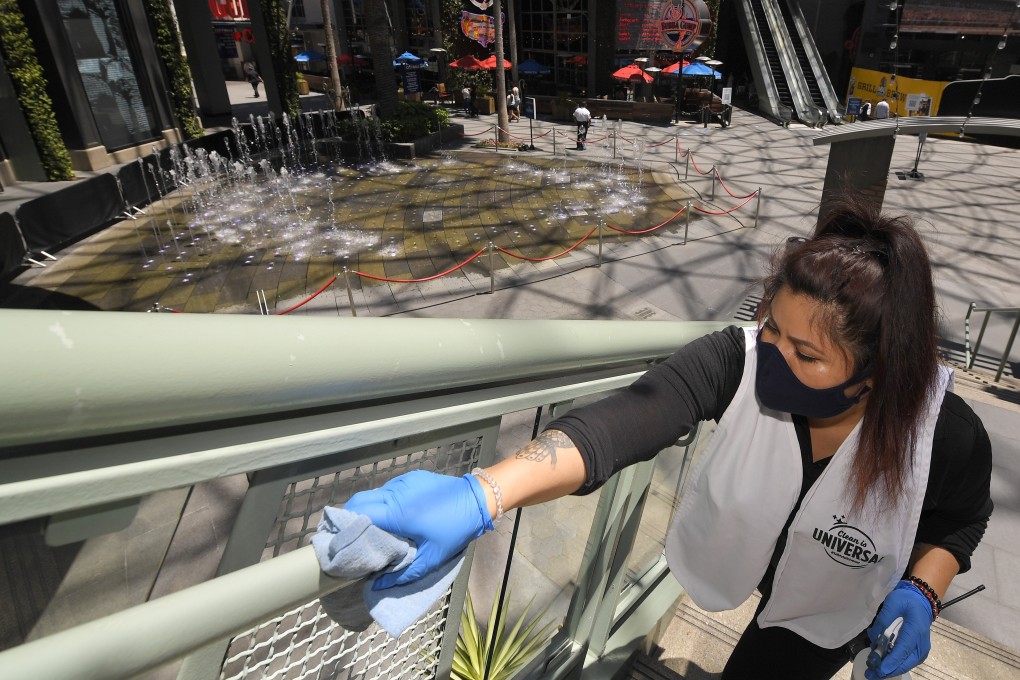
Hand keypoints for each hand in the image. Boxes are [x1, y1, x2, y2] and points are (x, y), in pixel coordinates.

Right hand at [343, 470, 493, 589]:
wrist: (477, 499)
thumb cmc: (454, 530)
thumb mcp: (431, 558)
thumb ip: (403, 574)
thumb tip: (377, 586)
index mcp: (398, 512)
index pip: (358, 512)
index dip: (344, 526)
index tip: (338, 541)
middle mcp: (396, 492)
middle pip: (359, 500)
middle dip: (350, 517)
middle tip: (349, 537)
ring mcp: (403, 481)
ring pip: (373, 494)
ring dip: (367, 510)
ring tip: (369, 529)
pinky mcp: (410, 477)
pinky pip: (388, 490)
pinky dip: (383, 502)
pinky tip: (390, 517)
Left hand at [865, 581, 933, 678]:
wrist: (920, 601)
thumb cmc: (906, 601)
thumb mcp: (892, 603)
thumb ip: (883, 620)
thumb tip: (873, 637)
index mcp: (916, 630)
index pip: (903, 649)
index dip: (891, 661)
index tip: (880, 669)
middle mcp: (922, 643)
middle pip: (905, 662)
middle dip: (888, 670)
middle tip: (871, 674)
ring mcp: (921, 649)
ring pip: (906, 664)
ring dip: (890, 669)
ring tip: (873, 672)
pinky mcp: (918, 652)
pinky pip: (906, 661)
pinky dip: (894, 665)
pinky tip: (881, 665)